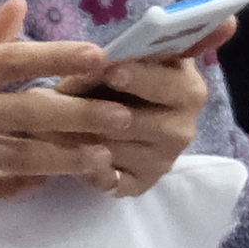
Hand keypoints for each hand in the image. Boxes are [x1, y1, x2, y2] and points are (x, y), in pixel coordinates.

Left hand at [79, 46, 215, 194]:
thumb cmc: (120, 78)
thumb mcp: (122, 63)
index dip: (139, 78)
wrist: (119, 112)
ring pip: (120, 151)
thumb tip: (89, 65)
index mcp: (188, 89)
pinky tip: (75, 156)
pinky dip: (90, 170)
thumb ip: (112, 63)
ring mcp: (164, 160)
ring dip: (88, 139)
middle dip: (106, 114)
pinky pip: (112, 181)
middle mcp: (183, 128)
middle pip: (144, 124)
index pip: (168, 85)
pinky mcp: (143, 184)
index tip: (111, 72)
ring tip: (60, 126)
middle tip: (75, 105)